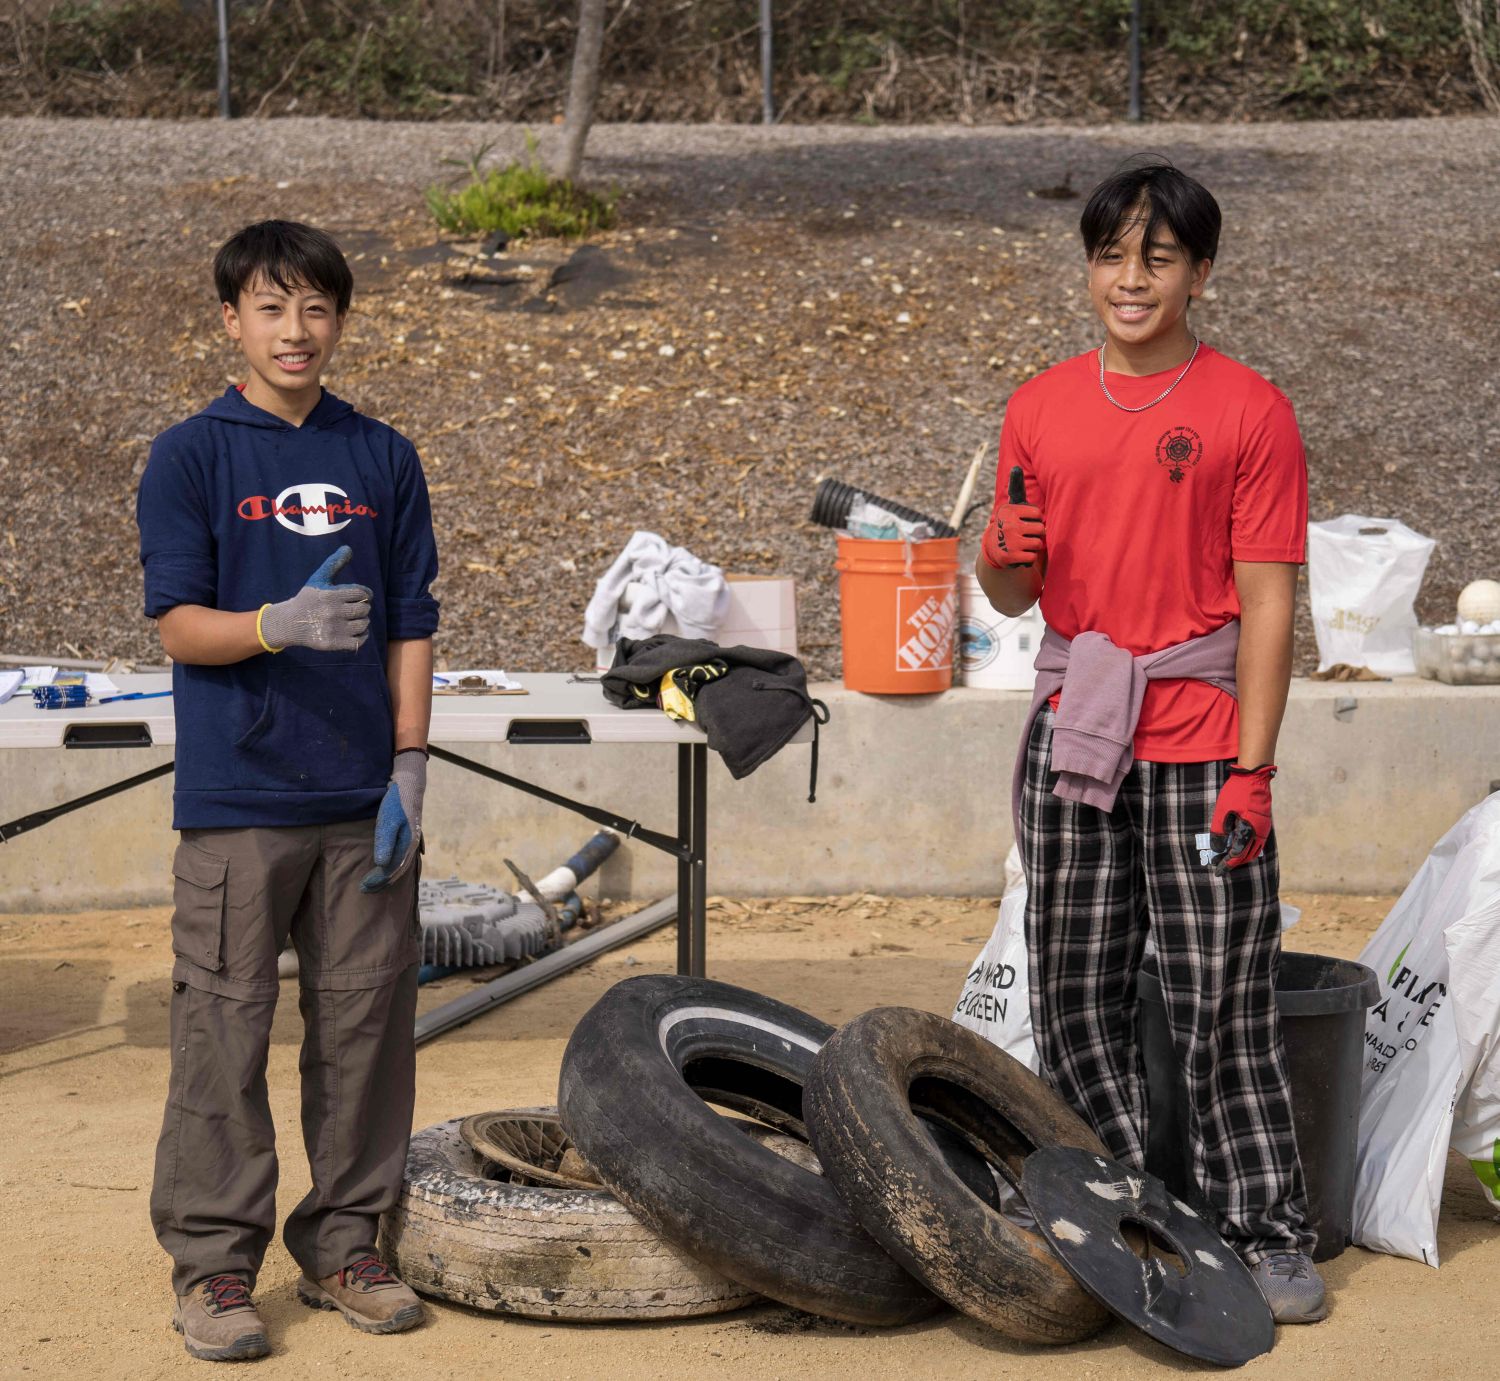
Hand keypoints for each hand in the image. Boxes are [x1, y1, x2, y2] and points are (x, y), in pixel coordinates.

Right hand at [260, 546, 371, 652]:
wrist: (290, 622)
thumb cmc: (308, 598)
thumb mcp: (318, 578)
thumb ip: (334, 563)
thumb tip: (348, 548)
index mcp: (331, 594)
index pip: (363, 593)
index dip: (366, 594)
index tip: (361, 596)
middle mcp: (332, 612)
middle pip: (364, 609)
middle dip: (363, 607)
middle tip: (354, 608)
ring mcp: (333, 629)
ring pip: (364, 624)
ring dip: (362, 621)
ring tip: (353, 619)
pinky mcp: (333, 643)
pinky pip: (359, 641)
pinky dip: (362, 636)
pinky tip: (355, 630)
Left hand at [361, 749, 426, 891]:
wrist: (409, 787)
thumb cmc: (395, 804)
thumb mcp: (387, 821)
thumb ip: (385, 842)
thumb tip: (381, 865)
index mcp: (407, 845)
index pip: (391, 870)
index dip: (377, 880)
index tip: (362, 886)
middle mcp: (411, 847)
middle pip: (397, 871)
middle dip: (381, 882)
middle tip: (364, 889)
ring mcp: (411, 842)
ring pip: (400, 867)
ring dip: (387, 877)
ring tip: (373, 883)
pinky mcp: (408, 838)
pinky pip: (401, 859)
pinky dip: (392, 869)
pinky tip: (385, 869)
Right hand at [981, 466, 1045, 569]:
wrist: (993, 549)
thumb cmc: (1010, 523)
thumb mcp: (1012, 505)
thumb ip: (1016, 486)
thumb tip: (1016, 467)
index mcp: (1009, 511)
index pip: (1038, 514)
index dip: (1036, 519)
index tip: (1026, 521)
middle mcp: (1008, 525)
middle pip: (1040, 529)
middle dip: (1036, 533)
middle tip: (1025, 534)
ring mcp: (1008, 542)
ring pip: (1038, 544)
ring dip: (1033, 546)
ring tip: (1022, 544)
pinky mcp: (1009, 558)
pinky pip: (1032, 558)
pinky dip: (1028, 558)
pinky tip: (1019, 554)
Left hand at [1208, 764, 1275, 870]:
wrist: (1254, 777)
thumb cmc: (1236, 793)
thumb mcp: (1222, 811)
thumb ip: (1219, 831)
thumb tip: (1217, 849)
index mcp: (1248, 831)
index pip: (1236, 854)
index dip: (1226, 864)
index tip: (1217, 870)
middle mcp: (1259, 833)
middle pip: (1246, 856)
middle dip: (1233, 863)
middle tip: (1220, 867)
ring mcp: (1264, 828)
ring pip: (1255, 851)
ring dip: (1242, 858)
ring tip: (1229, 860)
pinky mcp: (1264, 823)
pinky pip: (1258, 843)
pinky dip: (1249, 850)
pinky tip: (1240, 848)